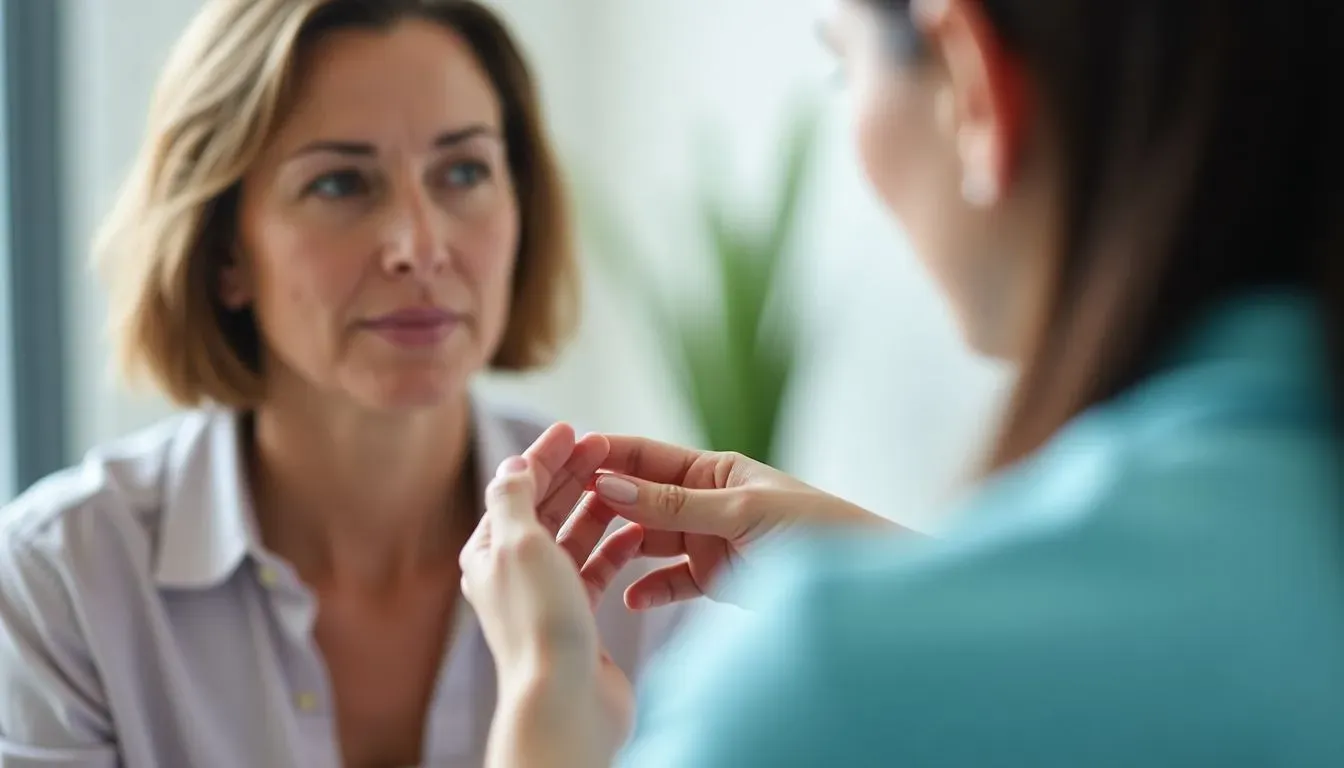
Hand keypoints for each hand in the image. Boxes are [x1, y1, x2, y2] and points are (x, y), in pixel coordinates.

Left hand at [459, 424, 637, 767]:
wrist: (565, 700)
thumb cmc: (540, 621)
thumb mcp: (519, 544)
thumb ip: (514, 497)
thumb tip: (514, 463)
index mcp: (489, 552)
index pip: (517, 488)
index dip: (545, 456)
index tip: (576, 430)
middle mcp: (514, 572)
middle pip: (546, 508)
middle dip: (574, 475)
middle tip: (605, 446)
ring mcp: (548, 596)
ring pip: (574, 537)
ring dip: (597, 508)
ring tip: (624, 484)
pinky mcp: (579, 618)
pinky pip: (597, 569)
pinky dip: (616, 547)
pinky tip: (637, 531)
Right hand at [563, 436, 901, 609]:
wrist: (862, 582)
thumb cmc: (815, 530)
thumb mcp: (741, 512)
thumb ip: (675, 505)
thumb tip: (610, 484)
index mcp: (715, 470)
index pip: (648, 456)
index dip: (607, 456)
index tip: (564, 461)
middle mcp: (706, 502)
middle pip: (640, 499)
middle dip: (603, 506)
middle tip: (561, 519)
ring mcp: (709, 542)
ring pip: (649, 542)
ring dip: (620, 549)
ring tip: (586, 562)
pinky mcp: (716, 580)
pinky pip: (671, 582)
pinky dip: (650, 590)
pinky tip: (630, 601)